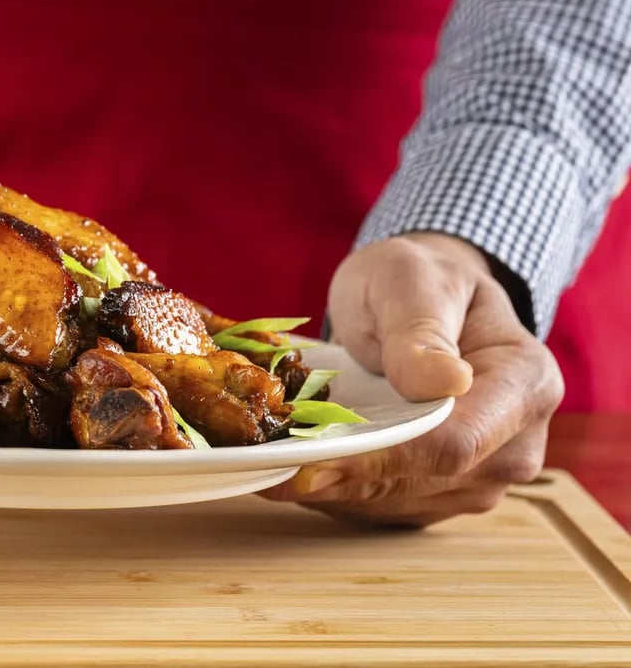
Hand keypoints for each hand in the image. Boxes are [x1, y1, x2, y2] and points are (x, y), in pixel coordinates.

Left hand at [260, 232, 563, 526]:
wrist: (421, 301)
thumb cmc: (418, 281)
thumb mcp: (411, 281)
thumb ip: (422, 329)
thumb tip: (443, 382)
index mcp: (526, 386)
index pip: (456, 444)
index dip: (381, 458)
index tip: (312, 460)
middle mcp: (514, 446)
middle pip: (420, 481)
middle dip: (339, 477)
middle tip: (263, 465)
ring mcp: (478, 478)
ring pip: (392, 503)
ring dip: (328, 488)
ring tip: (268, 462)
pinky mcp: (436, 495)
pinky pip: (378, 506)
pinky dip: (331, 489)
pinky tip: (291, 466)